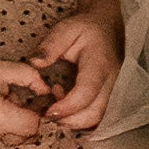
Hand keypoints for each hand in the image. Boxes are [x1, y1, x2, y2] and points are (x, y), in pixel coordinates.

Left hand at [22, 11, 119, 135]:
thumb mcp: (66, 28)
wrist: (108, 26)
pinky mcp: (110, 97)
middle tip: (47, 113)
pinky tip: (66, 106)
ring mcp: (113, 92)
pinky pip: (97, 117)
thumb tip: (35, 63)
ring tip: (56, 105)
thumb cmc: (86, 28)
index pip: (87, 92)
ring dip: (74, 121)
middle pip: (95, 114)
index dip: (68, 107)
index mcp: (100, 64)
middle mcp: (112, 82)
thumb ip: (50, 46)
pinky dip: (80, 119)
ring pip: (97, 119)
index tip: (48, 111)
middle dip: (69, 121)